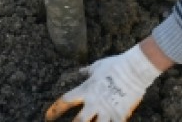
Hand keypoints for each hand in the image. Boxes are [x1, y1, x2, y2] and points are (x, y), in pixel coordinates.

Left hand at [45, 45, 161, 121]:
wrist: (134, 69)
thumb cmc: (114, 64)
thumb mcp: (96, 66)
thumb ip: (86, 72)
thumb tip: (80, 71)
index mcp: (86, 90)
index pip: (65, 101)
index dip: (54, 110)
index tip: (47, 117)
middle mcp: (94, 103)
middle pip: (78, 121)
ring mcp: (107, 110)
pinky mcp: (120, 114)